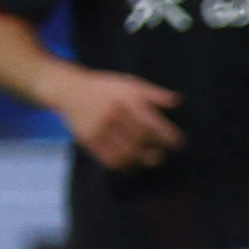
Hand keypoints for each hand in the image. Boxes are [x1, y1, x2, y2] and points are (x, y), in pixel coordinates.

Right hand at [58, 70, 183, 169]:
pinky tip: (133, 165)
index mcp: (126, 99)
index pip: (151, 121)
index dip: (167, 135)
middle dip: (155, 150)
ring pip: (125, 152)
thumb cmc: (106, 87)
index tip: (178, 143)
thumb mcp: (130, 83)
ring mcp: (99, 129)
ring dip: (142, 160)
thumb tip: (178, 102)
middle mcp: (113, 114)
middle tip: (164, 154)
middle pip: (140, 139)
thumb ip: (154, 94)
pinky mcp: (88, 140)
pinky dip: (124, 165)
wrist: (70, 90)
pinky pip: (109, 158)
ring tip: (152, 161)